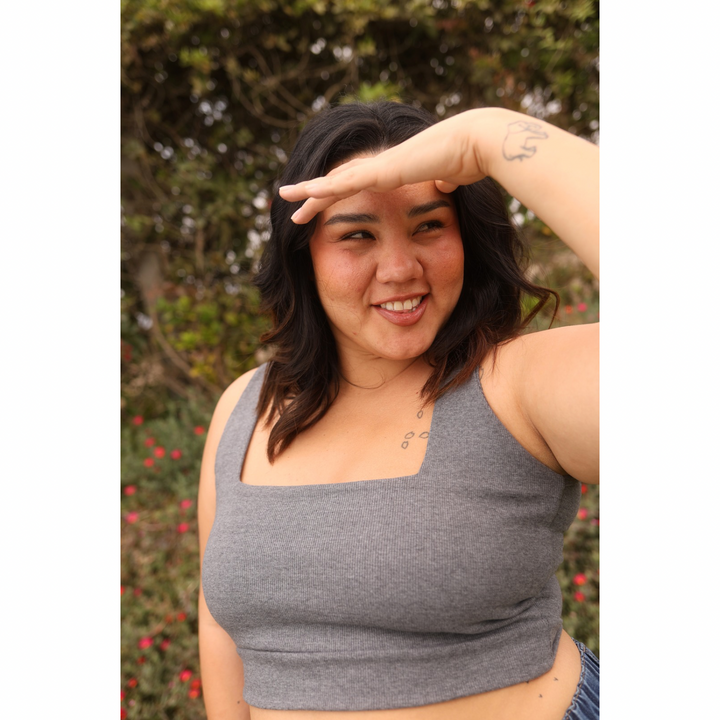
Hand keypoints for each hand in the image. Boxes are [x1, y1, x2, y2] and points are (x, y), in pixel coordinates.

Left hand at [278, 109, 492, 223]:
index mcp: (395, 170)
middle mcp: (381, 166)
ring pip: (335, 180)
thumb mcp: (449, 179)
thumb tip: (442, 186)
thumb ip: (441, 183)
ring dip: (309, 190)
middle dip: (314, 193)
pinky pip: (346, 183)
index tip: (323, 203)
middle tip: (290, 201)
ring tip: (284, 196)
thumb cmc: (469, 160)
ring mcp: (379, 167)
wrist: (476, 143)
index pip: (358, 184)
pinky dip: (324, 188)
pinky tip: (305, 193)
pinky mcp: (382, 171)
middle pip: (339, 181)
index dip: (338, 194)